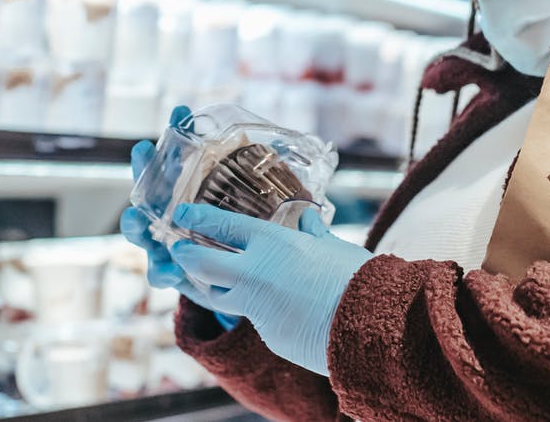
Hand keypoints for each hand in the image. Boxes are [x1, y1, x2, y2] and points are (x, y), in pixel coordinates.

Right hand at [121, 106, 239, 328]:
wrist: (242, 276)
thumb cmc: (239, 230)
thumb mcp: (250, 201)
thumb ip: (260, 177)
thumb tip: (281, 139)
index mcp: (187, 195)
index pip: (174, 162)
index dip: (181, 132)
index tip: (178, 113)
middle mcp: (171, 216)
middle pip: (149, 189)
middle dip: (143, 170)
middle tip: (142, 151)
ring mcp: (167, 244)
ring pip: (142, 233)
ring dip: (135, 223)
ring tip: (136, 218)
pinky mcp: (175, 273)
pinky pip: (161, 274)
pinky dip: (163, 272)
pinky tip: (171, 271)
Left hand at [168, 203, 372, 375]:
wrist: (370, 322)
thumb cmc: (357, 277)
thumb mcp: (333, 247)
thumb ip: (313, 234)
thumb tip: (308, 218)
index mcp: (274, 244)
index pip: (223, 227)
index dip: (198, 219)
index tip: (182, 215)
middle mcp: (256, 274)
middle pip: (201, 263)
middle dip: (185, 255)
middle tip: (179, 250)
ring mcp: (257, 308)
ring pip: (217, 296)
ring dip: (209, 286)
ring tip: (208, 279)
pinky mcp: (266, 334)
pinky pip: (254, 319)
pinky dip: (257, 310)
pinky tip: (268, 306)